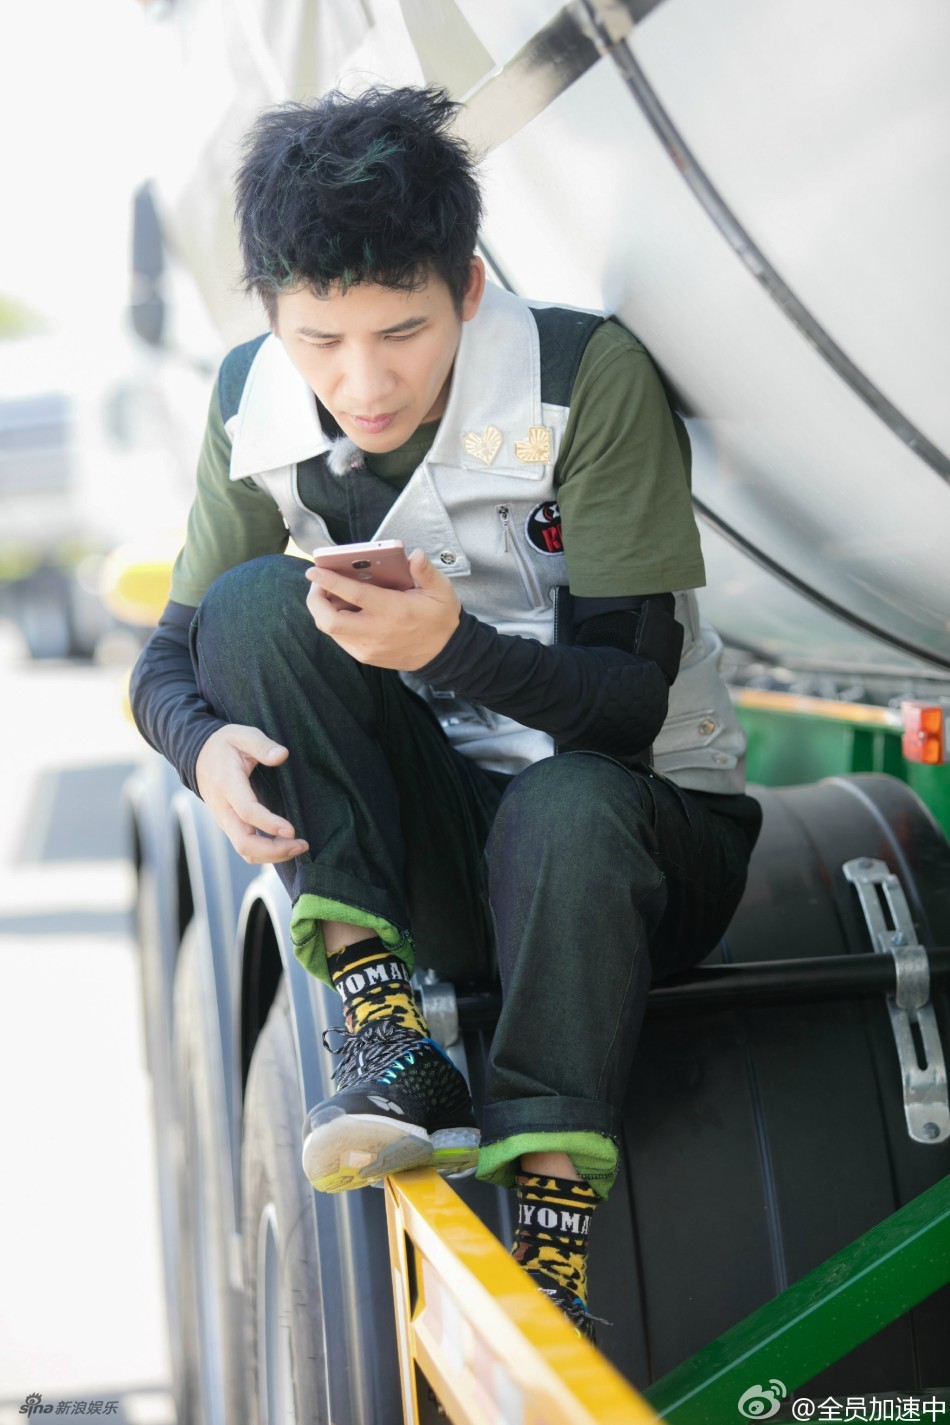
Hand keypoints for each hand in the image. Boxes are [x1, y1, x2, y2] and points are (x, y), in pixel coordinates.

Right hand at [194, 724, 308, 864]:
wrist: (198, 755)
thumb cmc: (225, 745)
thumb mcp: (242, 735)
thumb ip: (262, 745)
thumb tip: (282, 755)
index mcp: (227, 784)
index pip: (247, 811)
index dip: (269, 824)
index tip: (291, 830)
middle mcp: (224, 808)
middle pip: (244, 842)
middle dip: (274, 850)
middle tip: (302, 845)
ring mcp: (225, 820)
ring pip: (244, 851)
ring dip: (272, 855)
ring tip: (299, 848)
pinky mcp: (230, 825)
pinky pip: (245, 848)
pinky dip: (266, 854)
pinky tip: (286, 848)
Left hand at [305, 547, 460, 669]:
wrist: (444, 654)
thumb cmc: (439, 617)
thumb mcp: (441, 590)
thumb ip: (426, 571)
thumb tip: (415, 554)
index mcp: (393, 611)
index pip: (354, 595)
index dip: (330, 581)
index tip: (314, 570)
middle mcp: (377, 632)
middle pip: (329, 621)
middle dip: (315, 599)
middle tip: (317, 582)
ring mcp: (368, 648)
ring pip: (330, 630)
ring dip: (323, 610)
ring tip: (327, 592)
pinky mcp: (366, 657)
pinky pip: (339, 638)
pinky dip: (334, 621)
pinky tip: (341, 608)